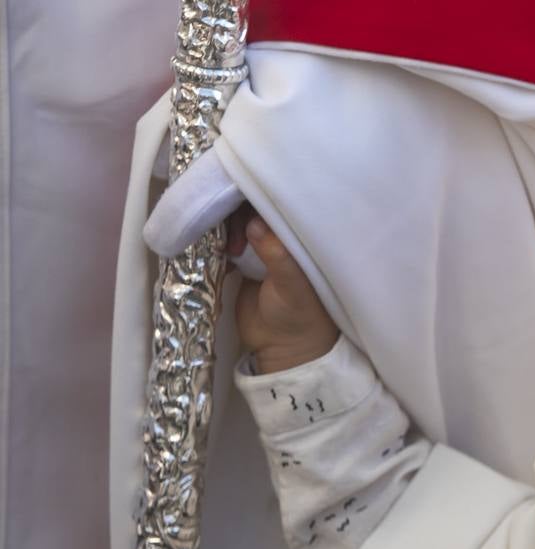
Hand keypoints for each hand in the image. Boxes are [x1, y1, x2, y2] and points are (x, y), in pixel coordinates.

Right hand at [229, 209, 338, 373]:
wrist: (282, 348)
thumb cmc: (299, 315)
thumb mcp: (292, 285)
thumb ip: (278, 255)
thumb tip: (255, 222)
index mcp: (299, 236)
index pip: (277, 200)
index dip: (257, 194)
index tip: (238, 199)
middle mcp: (280, 235)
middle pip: (250, 205)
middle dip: (235, 213)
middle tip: (235, 241)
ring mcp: (260, 246)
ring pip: (235, 219)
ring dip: (224, 227)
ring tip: (232, 252)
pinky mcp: (242, 260)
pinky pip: (223, 238)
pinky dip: (215, 239)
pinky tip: (217, 252)